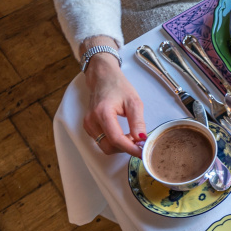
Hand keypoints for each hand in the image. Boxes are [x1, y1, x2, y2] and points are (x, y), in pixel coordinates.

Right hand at [81, 38, 145, 156]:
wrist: (103, 77)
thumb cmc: (118, 86)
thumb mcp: (134, 102)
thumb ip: (138, 122)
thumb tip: (142, 140)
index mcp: (103, 113)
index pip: (116, 139)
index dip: (130, 149)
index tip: (142, 152)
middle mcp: (92, 121)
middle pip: (109, 146)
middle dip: (125, 148)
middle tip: (139, 142)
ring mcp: (88, 125)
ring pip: (105, 146)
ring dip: (120, 146)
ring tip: (132, 136)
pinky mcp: (89, 127)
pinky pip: (101, 141)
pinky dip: (114, 142)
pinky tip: (123, 134)